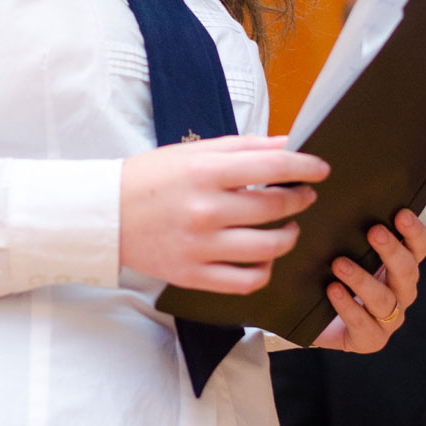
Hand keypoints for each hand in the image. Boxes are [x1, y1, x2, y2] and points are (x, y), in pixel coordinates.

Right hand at [120, 136, 328, 293]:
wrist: (104, 215)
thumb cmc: (150, 179)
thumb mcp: (194, 152)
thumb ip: (244, 148)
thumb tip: (289, 144)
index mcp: (205, 171)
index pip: (273, 166)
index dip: (306, 167)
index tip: (320, 169)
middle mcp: (205, 209)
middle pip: (275, 207)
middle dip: (300, 199)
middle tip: (304, 195)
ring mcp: (200, 246)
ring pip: (268, 247)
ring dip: (288, 235)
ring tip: (288, 227)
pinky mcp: (193, 275)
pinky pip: (246, 280)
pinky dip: (264, 270)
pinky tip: (264, 257)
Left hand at [313, 210, 425, 354]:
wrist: (314, 322)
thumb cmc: (334, 279)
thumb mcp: (345, 254)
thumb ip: (352, 234)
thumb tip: (345, 197)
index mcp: (402, 268)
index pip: (418, 248)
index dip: (413, 232)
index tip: (401, 213)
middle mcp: (402, 293)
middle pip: (406, 271)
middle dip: (392, 250)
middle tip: (374, 232)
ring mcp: (390, 320)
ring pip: (384, 299)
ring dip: (362, 279)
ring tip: (339, 264)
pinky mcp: (371, 340)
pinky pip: (363, 323)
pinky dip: (348, 306)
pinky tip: (333, 290)